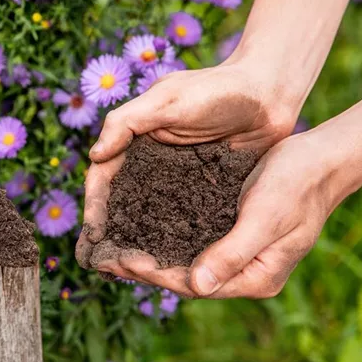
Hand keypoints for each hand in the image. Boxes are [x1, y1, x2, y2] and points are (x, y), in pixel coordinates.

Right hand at [77, 59, 301, 270]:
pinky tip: (171, 264)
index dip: (95, 205)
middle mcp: (151, 164)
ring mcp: (178, 181)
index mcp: (135, 140)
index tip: (91, 234)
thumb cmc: (217, 89)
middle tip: (103, 262)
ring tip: (132, 271)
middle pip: (121, 202)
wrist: (270, 96)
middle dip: (111, 231)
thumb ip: (128, 122)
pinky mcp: (204, 193)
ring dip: (139, 241)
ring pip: (150, 216)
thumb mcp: (168, 100)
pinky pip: (183, 220)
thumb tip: (94, 155)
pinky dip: (173, 240)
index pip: (104, 176)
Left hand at [86, 131, 348, 298]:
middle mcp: (243, 273)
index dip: (157, 276)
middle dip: (144, 269)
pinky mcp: (227, 232)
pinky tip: (136, 228)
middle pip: (184, 277)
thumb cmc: (298, 185)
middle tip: (104, 258)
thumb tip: (196, 286)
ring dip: (148, 254)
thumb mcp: (265, 218)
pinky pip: (189, 240)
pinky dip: (162, 236)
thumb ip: (232, 253)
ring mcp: (235, 254)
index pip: (195, 286)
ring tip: (110, 248)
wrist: (320, 158)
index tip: (123, 263)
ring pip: (183, 260)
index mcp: (255, 278)